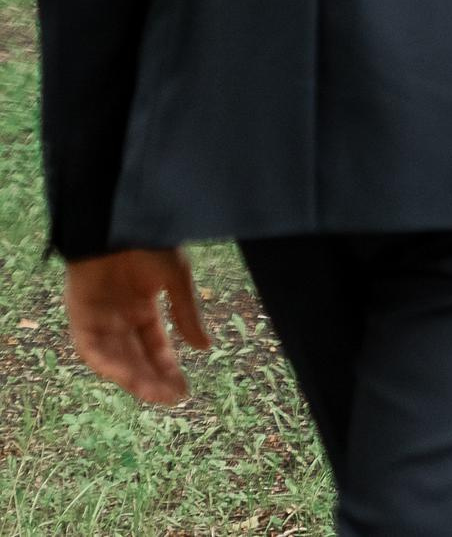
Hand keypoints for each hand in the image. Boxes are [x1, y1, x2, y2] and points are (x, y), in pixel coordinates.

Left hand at [64, 249, 211, 404]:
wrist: (119, 220)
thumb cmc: (151, 242)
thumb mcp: (177, 279)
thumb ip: (187, 314)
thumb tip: (205, 348)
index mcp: (144, 307)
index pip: (156, 346)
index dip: (168, 368)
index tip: (183, 390)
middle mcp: (120, 317)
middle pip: (135, 357)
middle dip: (153, 378)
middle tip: (170, 398)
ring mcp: (99, 317)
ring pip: (114, 357)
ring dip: (132, 377)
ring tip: (152, 393)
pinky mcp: (79, 314)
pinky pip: (91, 346)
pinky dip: (107, 362)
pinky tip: (126, 375)